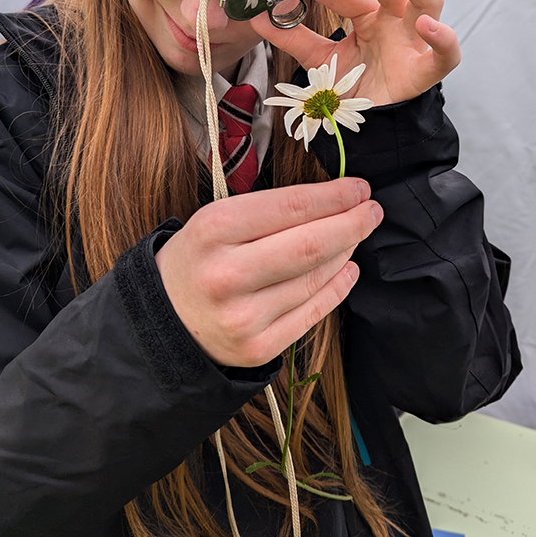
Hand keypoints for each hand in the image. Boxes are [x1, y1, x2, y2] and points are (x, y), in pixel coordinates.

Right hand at [155, 178, 382, 366]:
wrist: (163, 321)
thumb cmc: (198, 259)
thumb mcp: (215, 220)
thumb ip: (269, 210)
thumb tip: (335, 200)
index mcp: (214, 230)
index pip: (290, 207)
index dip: (334, 197)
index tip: (359, 188)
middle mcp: (227, 275)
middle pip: (311, 245)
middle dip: (351, 223)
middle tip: (371, 210)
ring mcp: (244, 317)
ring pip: (315, 278)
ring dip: (345, 252)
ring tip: (354, 236)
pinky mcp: (258, 348)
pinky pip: (313, 312)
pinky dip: (337, 286)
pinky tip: (348, 268)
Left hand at [251, 0, 460, 105]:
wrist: (370, 131)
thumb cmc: (352, 89)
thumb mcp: (318, 61)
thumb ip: (291, 37)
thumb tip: (255, 16)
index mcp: (372, 14)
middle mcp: (397, 20)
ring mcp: (415, 43)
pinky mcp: (427, 72)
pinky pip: (447, 54)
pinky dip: (443, 39)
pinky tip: (427, 27)